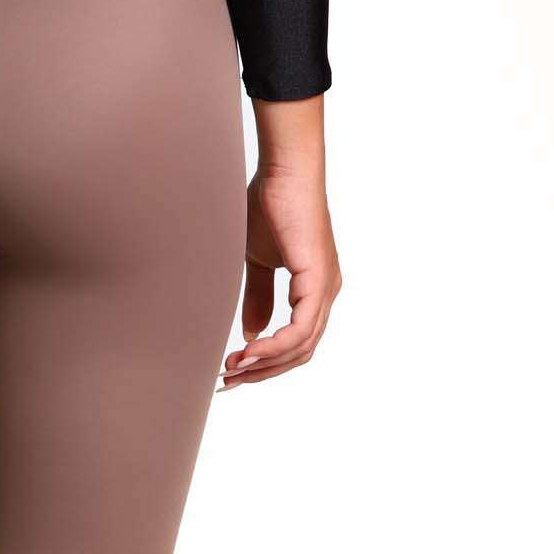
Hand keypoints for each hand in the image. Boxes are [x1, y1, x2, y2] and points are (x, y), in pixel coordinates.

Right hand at [220, 96, 340, 390]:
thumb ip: (258, 298)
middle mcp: (325, 294)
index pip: (294, 342)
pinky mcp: (319, 282)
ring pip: (301, 348)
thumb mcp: (258, 262)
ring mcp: (325, 289)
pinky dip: (275, 347)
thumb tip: (251, 335)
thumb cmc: (269, 206)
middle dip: (262, 372)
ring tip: (233, 369)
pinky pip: (301, 331)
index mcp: (314, 290)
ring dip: (265, 364)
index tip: (231, 371)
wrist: (283, 171)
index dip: (264, 363)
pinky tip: (250, 352)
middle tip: (227, 381)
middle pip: (299, 354)